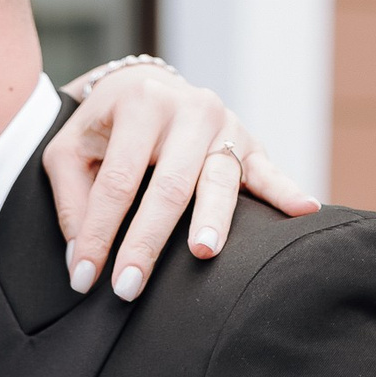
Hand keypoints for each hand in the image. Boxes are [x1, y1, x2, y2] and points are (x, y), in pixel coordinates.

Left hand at [44, 61, 319, 301]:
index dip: (98, 233)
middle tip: (128, 287)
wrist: (144, 88)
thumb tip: (82, 259)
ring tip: (203, 251)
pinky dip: (287, 191)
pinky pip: (269, 170)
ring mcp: (224, 124)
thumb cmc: (102, 130)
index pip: (117, 182)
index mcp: (140, 102)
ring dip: (213, 219)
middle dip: (147, 241)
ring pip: (218, 180)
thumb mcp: (69, 151)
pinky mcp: (249, 141)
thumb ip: (74, 200)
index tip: (83, 279)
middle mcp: (188, 108)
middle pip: (169, 186)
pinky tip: (305, 209)